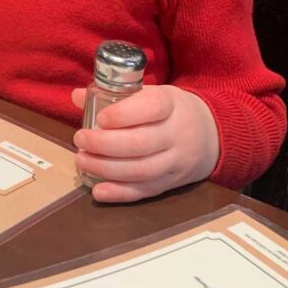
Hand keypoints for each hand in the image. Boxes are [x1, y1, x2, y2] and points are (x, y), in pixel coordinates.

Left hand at [71, 85, 219, 203]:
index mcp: (170, 104)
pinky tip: (98, 190)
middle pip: (141, 143)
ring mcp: (176, 162)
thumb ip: (115, 96)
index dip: (123, 115)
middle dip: (105, 144)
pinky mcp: (171, 184)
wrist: (211, 134)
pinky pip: (145, 191)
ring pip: (141, 170)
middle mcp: (176, 134)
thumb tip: (76, 95)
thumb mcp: (151, 94)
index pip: (151, 108)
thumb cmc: (170, 110)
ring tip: (82, 160)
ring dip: (106, 169)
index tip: (99, 118)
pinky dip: (120, 193)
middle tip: (80, 139)